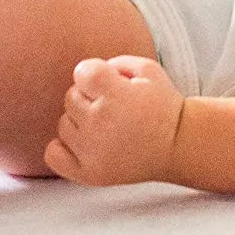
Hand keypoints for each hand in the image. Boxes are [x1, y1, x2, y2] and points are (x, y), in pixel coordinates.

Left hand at [43, 56, 183, 185]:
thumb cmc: (163, 106)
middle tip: (118, 110)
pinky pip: (53, 154)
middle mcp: (101, 123)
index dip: (98, 75)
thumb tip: (88, 74)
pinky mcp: (90, 172)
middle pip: (71, 98)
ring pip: (65, 124)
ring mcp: (94, 150)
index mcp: (117, 96)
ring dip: (82, 123)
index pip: (82, 72)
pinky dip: (62, 149)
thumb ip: (116, 62)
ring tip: (110, 129)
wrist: (181, 147)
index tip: (116, 85)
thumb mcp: (150, 71)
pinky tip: (85, 145)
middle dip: (91, 99)